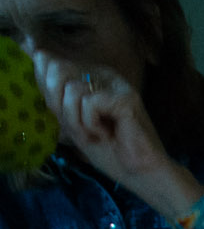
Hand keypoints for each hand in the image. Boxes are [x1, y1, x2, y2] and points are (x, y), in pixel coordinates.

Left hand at [31, 49, 189, 210]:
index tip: (74, 120)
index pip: (49, 66)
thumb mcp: (70, 121)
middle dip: (63, 108)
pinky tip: (109, 134)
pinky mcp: (125, 98)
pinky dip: (91, 124)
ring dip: (78, 121)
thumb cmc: (109, 152)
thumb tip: (38, 53)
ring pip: (71, 90)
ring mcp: (116, 85)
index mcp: (91, 76)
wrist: (140, 175)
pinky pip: (88, 103)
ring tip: (98, 134)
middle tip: (85, 127)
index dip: (51, 97)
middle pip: (57, 72)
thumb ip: (52, 90)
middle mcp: (104, 74)